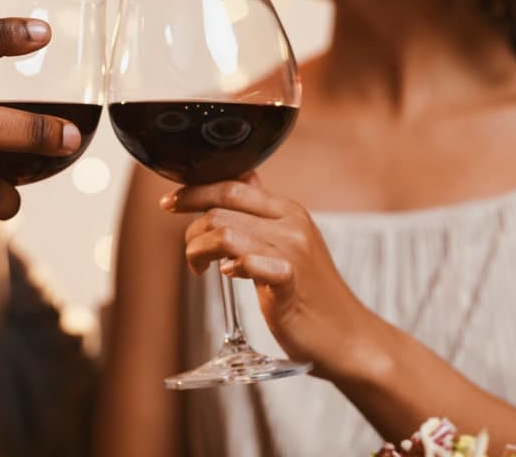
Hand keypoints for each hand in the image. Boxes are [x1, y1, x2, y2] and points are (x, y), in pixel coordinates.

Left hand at [162, 173, 386, 380]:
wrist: (346, 336)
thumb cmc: (309, 293)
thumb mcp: (289, 242)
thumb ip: (263, 213)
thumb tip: (242, 179)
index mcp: (288, 211)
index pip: (232, 185)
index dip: (194, 191)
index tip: (169, 203)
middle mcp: (292, 224)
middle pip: (222, 206)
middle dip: (191, 226)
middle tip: (189, 252)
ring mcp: (293, 252)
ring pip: (225, 233)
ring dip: (199, 250)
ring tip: (200, 269)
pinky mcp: (291, 282)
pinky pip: (249, 262)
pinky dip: (231, 266)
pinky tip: (227, 275)